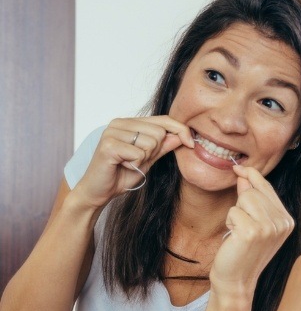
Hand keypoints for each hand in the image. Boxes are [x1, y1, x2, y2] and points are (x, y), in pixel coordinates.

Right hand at [73, 116, 193, 206]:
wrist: (98, 192)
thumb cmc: (120, 175)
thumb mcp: (148, 160)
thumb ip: (163, 147)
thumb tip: (182, 135)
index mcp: (129, 123)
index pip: (163, 119)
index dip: (181, 130)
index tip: (192, 143)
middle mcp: (120, 123)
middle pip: (160, 132)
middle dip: (155, 152)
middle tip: (138, 161)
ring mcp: (112, 132)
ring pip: (151, 142)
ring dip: (144, 159)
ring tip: (129, 163)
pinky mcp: (108, 145)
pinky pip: (139, 153)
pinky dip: (135, 165)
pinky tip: (122, 166)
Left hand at [210, 165, 294, 300]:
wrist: (236, 281)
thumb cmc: (242, 252)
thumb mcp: (253, 223)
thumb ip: (252, 198)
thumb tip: (244, 175)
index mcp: (287, 220)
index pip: (267, 187)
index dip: (252, 175)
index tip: (238, 168)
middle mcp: (282, 223)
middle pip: (254, 191)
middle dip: (242, 203)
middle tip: (242, 226)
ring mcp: (269, 228)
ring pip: (245, 198)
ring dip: (235, 213)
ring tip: (239, 232)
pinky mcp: (252, 232)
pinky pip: (233, 211)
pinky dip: (229, 223)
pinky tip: (234, 238)